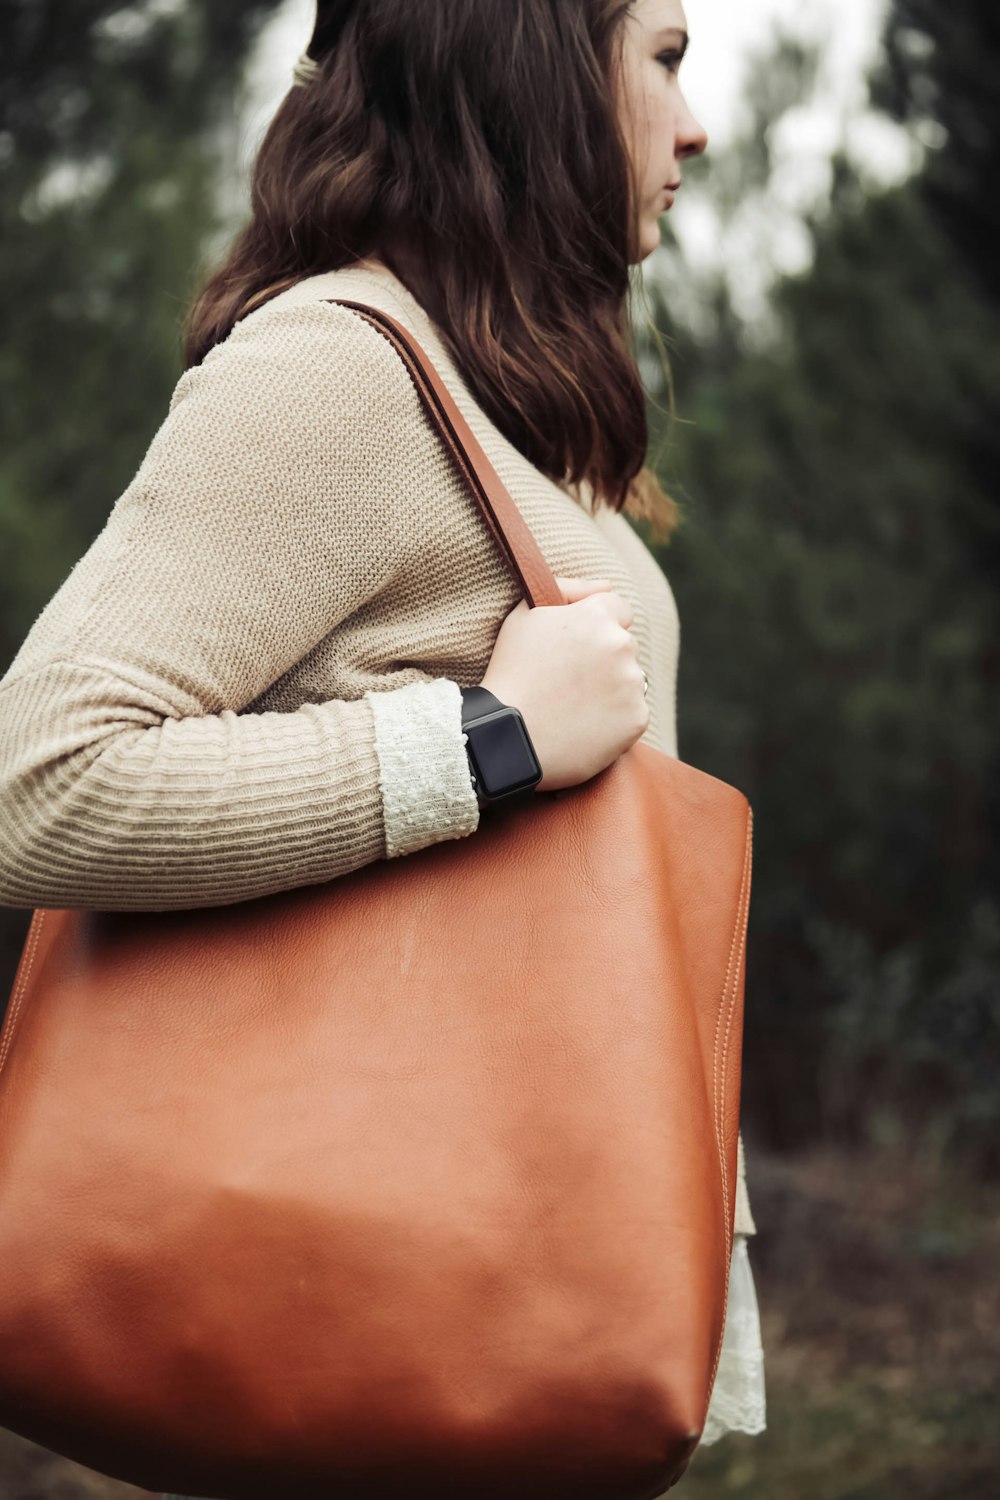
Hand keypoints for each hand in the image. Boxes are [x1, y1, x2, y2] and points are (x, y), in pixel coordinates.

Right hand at [481, 576, 648, 792]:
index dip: (597, 626)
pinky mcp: (637, 719)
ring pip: (630, 680)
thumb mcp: (523, 616)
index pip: (618, 609)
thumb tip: (606, 585)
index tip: (579, 647)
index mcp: (596, 617)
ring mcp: (632, 684)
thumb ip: (568, 589)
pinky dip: (614, 720)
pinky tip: (584, 725)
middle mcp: (620, 646)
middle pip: (624, 646)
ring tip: (573, 706)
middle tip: (569, 682)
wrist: (508, 736)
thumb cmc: (511, 673)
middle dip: (604, 659)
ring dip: (611, 688)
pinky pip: (632, 713)